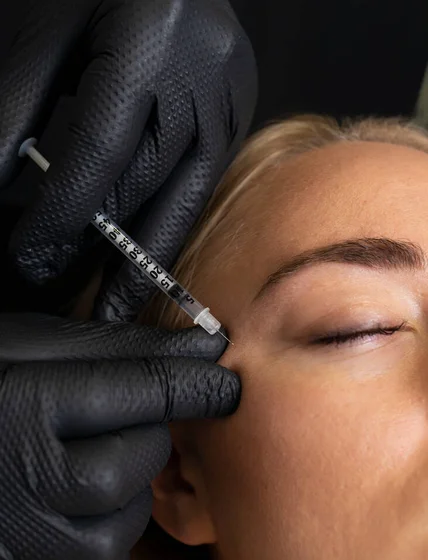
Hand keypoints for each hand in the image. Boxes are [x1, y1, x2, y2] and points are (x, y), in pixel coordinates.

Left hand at [0, 0, 256, 311]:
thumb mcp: (48, 35)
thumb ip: (19, 108)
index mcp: (149, 37)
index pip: (99, 148)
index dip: (64, 212)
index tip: (34, 258)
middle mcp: (202, 73)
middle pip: (146, 181)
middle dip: (105, 248)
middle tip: (79, 304)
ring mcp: (230, 98)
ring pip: (183, 196)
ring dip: (146, 257)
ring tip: (118, 307)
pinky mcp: (239, 115)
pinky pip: (201, 185)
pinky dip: (168, 224)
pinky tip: (146, 256)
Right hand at [0, 313, 238, 559]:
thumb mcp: (35, 349)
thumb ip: (118, 348)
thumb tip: (204, 345)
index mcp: (23, 403)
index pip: (139, 391)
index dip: (193, 385)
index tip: (225, 386)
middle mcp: (16, 478)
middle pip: (133, 468)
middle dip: (143, 445)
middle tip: (117, 431)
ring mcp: (14, 542)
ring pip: (119, 532)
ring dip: (122, 501)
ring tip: (87, 472)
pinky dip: (102, 551)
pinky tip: (77, 516)